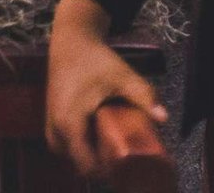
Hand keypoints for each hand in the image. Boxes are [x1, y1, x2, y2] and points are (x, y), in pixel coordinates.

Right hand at [45, 0, 166, 176]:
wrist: (71, 42)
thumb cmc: (95, 60)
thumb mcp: (122, 76)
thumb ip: (143, 95)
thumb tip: (164, 118)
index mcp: (70, 124)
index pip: (86, 165)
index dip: (108, 171)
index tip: (127, 165)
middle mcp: (55, 128)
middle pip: (78, 165)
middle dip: (100, 166)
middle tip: (123, 156)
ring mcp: (50, 125)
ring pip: (69, 156)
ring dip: (89, 157)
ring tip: (112, 146)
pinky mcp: (50, 120)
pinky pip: (64, 146)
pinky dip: (79, 148)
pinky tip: (97, 138)